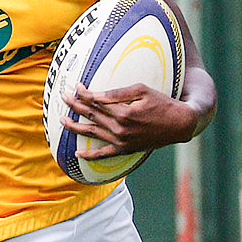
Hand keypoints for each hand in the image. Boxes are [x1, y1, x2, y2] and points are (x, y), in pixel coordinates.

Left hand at [60, 82, 200, 158]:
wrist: (179, 124)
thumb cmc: (162, 103)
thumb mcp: (142, 91)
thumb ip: (117, 94)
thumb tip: (95, 95)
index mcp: (123, 113)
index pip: (96, 101)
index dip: (83, 93)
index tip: (75, 86)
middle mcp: (120, 129)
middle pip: (91, 115)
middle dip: (75, 105)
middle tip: (63, 97)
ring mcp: (121, 141)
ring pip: (92, 133)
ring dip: (75, 127)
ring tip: (62, 121)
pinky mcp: (125, 149)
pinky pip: (103, 154)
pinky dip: (90, 155)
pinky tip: (77, 152)